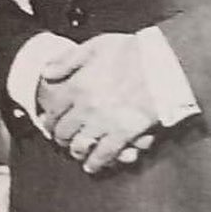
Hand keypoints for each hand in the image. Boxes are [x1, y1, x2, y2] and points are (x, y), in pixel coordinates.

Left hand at [36, 33, 158, 173]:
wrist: (164, 63)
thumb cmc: (133, 51)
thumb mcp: (95, 46)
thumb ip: (67, 60)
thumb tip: (46, 72)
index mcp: (78, 86)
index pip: (53, 110)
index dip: (49, 119)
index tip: (48, 122)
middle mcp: (86, 107)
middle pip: (64, 131)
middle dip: (60, 137)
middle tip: (62, 139)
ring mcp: (104, 122)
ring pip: (81, 146)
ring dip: (76, 151)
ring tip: (77, 152)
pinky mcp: (124, 133)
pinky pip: (105, 154)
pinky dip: (97, 162)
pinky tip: (93, 165)